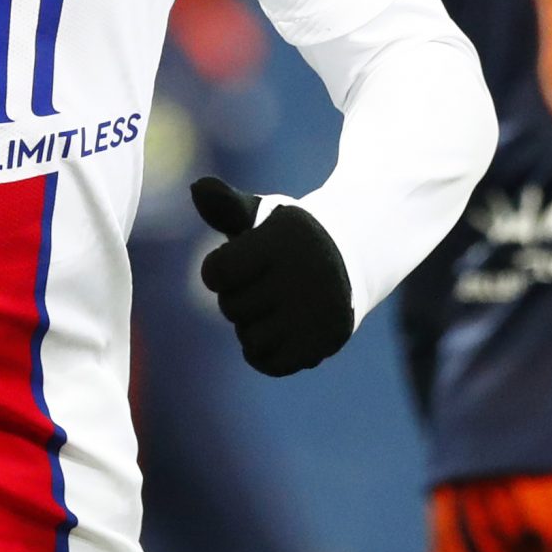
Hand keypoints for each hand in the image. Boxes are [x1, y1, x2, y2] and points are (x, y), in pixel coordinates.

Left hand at [188, 176, 353, 375]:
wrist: (353, 256)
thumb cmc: (290, 237)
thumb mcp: (261, 214)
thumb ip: (225, 206)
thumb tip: (197, 187)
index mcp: (281, 239)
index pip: (215, 272)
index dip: (218, 270)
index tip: (238, 261)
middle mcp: (303, 273)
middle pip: (231, 307)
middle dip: (239, 298)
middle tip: (264, 284)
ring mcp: (318, 310)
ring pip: (250, 340)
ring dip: (253, 328)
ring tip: (276, 307)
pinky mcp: (327, 339)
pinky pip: (272, 364)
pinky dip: (267, 354)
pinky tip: (279, 331)